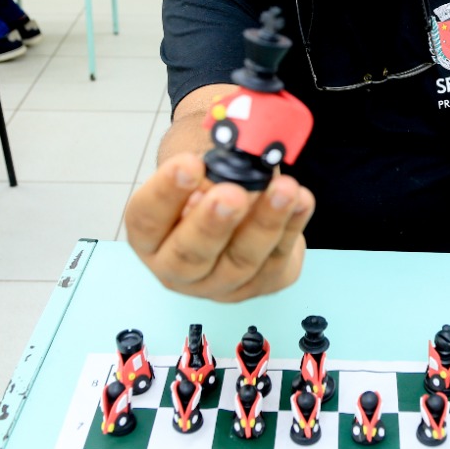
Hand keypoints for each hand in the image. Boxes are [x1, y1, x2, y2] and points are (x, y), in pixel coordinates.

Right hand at [123, 153, 314, 301]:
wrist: (233, 202)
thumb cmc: (208, 184)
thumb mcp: (201, 171)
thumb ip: (209, 172)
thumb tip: (233, 169)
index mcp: (150, 238)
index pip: (148, 219)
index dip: (167, 192)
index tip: (190, 164)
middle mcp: (177, 269)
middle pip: (191, 255)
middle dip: (214, 223)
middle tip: (232, 193)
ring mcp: (219, 283)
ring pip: (241, 261)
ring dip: (265, 223)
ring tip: (283, 189)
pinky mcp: (259, 284)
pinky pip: (277, 259)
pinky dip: (292, 228)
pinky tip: (301, 201)